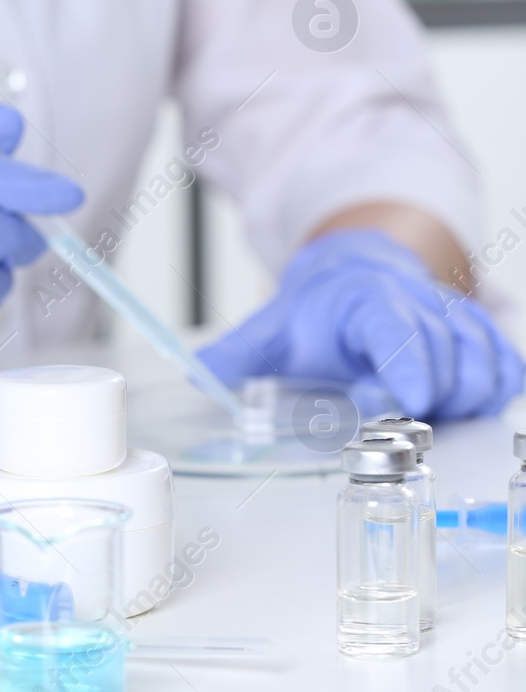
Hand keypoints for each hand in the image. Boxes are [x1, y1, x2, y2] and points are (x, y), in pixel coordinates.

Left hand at [197, 229, 524, 419]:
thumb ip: (235, 353)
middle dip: (426, 397)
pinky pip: (506, 371)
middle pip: (446, 360)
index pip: (396, 330)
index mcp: (369, 299)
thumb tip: (197, 372)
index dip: (407, 364)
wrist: (361, 275)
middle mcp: (422, 305)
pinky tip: (458, 402)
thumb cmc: (321, 310)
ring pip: (483, 369)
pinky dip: (490, 393)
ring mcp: (458, 321)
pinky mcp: (484, 339)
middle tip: (394, 415)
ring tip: (418, 404)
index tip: (409, 397)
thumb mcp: (273, 328)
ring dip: (458, 399)